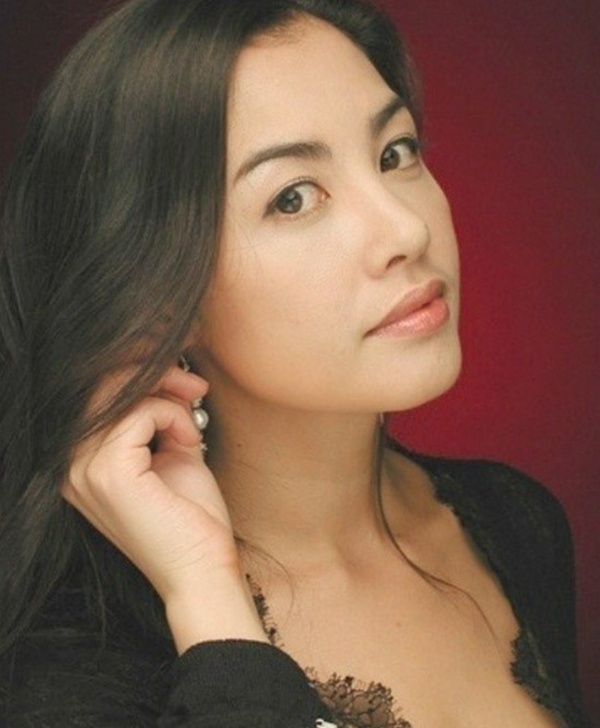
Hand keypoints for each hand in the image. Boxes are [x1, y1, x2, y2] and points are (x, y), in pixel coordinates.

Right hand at [63, 365, 267, 651]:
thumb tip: (165, 373)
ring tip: (192, 429)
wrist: (203, 569)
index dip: (140, 375)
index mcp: (79, 463)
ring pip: (121, 394)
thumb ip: (158, 413)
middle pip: (102, 386)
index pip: (95, 395)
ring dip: (168, 398)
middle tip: (194, 386)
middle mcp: (70, 466)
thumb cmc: (190, 517)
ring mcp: (84, 470)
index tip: (183, 381)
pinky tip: (188, 444)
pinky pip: (141, 412)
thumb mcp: (170, 451)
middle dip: (155, 374)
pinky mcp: (109, 472)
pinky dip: (173, 417)